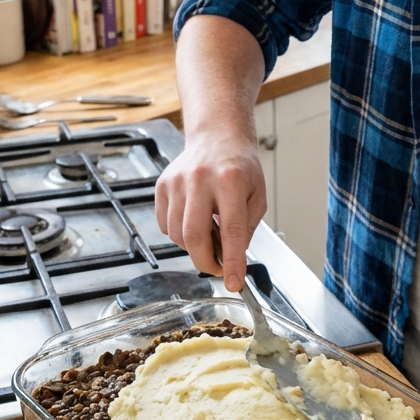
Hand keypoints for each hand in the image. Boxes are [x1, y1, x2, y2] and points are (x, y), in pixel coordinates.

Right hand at [154, 128, 266, 290]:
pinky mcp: (162, 185)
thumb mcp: (258, 196)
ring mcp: (177, 182)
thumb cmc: (240, 166)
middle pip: (194, 236)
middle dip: (205, 262)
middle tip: (217, 269)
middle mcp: (200, 179)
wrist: (217, 137)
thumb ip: (247, 229)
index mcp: (231, 181)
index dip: (231, 261)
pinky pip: (165, 225)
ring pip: (177, 234)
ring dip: (193, 247)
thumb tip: (232, 260)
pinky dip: (178, 234)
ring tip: (209, 234)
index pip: (231, 231)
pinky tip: (194, 221)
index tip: (233, 282)